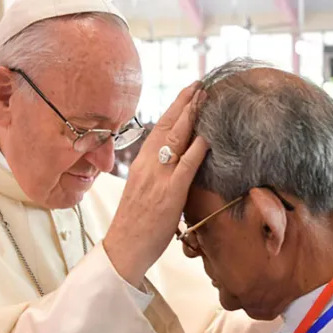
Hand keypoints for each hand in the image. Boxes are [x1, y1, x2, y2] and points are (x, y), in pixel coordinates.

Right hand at [103, 82, 209, 286]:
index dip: (174, 109)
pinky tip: (209, 135)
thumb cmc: (135, 224)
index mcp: (141, 164)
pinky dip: (197, 148)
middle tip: (200, 84)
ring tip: (205, 97)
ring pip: (176, 139)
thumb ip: (157, 174)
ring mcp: (157, 178)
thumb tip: (174, 163)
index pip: (158, 129)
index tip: (188, 93)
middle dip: (185, 103)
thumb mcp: (143, 191)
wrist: (123, 248)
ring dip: (192, 116)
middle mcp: (147, 165)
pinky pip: (186, 165)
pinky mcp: (169, 194)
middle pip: (167, 126)